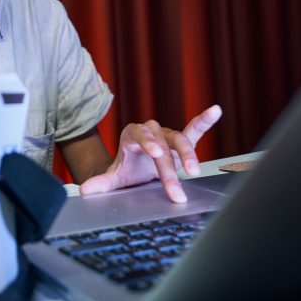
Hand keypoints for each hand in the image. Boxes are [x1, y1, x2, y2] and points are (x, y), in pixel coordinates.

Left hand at [79, 105, 221, 202]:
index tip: (156, 153)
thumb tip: (85, 190)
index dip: (148, 143)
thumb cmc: (127, 170)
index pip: (140, 136)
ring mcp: (167, 135)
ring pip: (179, 140)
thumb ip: (101, 184)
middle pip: (161, 145)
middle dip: (167, 167)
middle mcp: (150, 131)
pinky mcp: (181, 140)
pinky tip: (215, 111)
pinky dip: (205, 120)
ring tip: (194, 171)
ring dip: (188, 155)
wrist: (136, 168)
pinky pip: (194, 129)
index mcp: (132, 136)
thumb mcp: (114, 178)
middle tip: (173, 187)